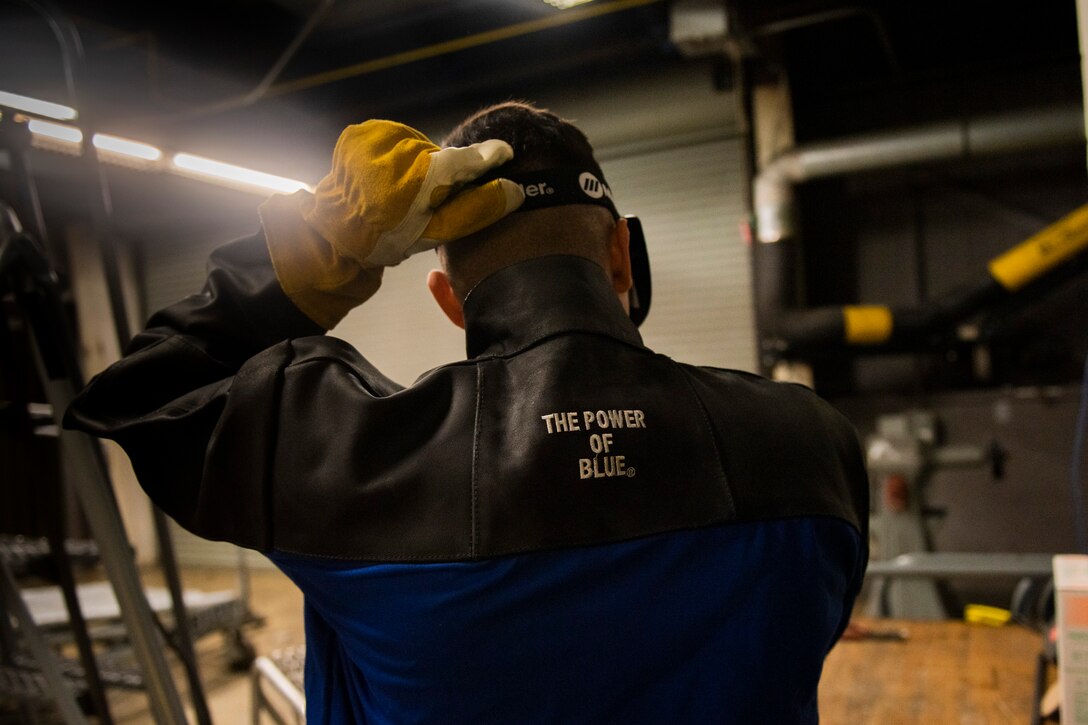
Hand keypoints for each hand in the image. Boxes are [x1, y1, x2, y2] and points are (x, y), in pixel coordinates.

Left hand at [259, 120, 523, 327]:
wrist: (333, 230)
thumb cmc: (384, 239)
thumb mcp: (434, 233)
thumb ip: (475, 209)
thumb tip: (516, 190)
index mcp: (421, 174)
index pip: (468, 158)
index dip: (489, 158)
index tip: (505, 155)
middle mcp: (401, 145)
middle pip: (441, 155)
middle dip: (443, 174)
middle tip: (430, 199)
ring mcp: (380, 134)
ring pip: (419, 147)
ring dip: (419, 164)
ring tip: (404, 191)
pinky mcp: (366, 130)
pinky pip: (398, 141)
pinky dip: (400, 157)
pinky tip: (388, 178)